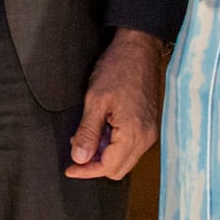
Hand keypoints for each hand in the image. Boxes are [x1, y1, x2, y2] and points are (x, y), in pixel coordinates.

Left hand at [67, 28, 163, 179]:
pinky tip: (100, 128)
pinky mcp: (149, 125)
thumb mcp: (95, 100)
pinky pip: (130, 145)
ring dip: (104, 153)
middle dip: (95, 163)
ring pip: (124, 158)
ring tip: (86, 135)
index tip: (70, 167)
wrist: (138, 49)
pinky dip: (114, 143)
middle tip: (77, 148)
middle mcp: (146, 137)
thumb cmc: (118, 69)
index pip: (108, 168)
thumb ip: (87, 132)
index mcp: (133, 134)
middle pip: (118, 169)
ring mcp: (150, 132)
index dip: (87, 170)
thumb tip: (80, 158)